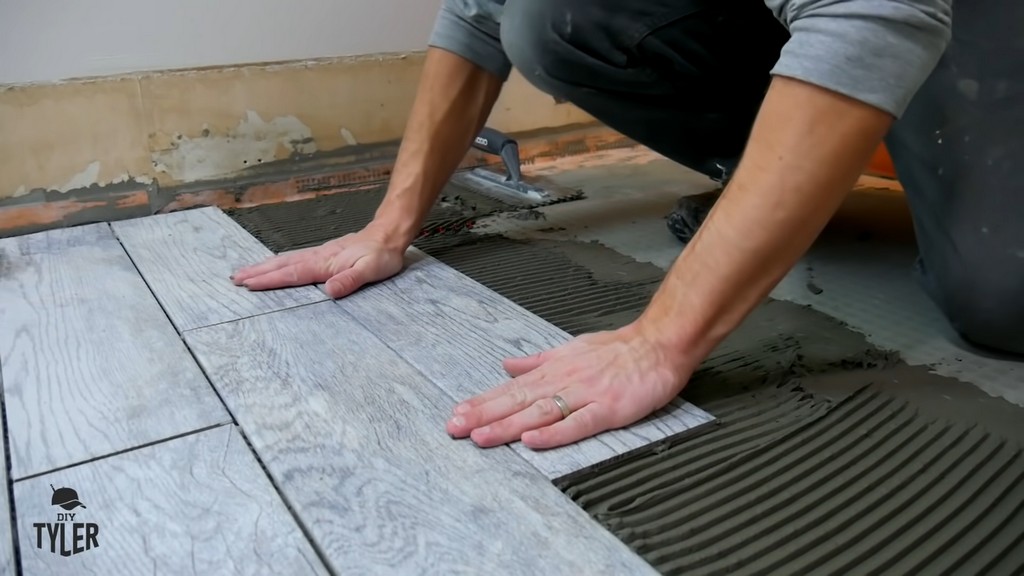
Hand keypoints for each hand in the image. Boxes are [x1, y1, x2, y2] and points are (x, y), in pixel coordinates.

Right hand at [230, 224, 405, 297]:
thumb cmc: (381, 255)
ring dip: (263, 267)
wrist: (388, 236)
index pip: (292, 274)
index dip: (270, 280)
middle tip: (234, 278)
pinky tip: (272, 266)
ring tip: (244, 273)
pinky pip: (294, 260)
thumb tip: (329, 291)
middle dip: (257, 272)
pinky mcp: (323, 255)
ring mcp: (318, 255)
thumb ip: (350, 280)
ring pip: (285, 261)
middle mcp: (317, 257)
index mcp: (324, 263)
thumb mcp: (371, 270)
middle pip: (281, 265)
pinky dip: (277, 263)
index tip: (248, 284)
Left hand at [445, 323, 694, 448]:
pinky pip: (577, 424)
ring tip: (480, 437)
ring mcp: (585, 395)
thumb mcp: (571, 349)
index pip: (511, 389)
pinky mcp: (608, 409)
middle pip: (517, 401)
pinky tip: (532, 440)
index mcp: (554, 370)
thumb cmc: (619, 349)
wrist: (659, 344)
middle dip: (484, 415)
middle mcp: (564, 381)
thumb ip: (538, 361)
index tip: (456, 413)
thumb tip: (508, 365)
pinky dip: (553, 433)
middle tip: (454, 428)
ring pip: (539, 412)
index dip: (483, 402)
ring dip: (507, 425)